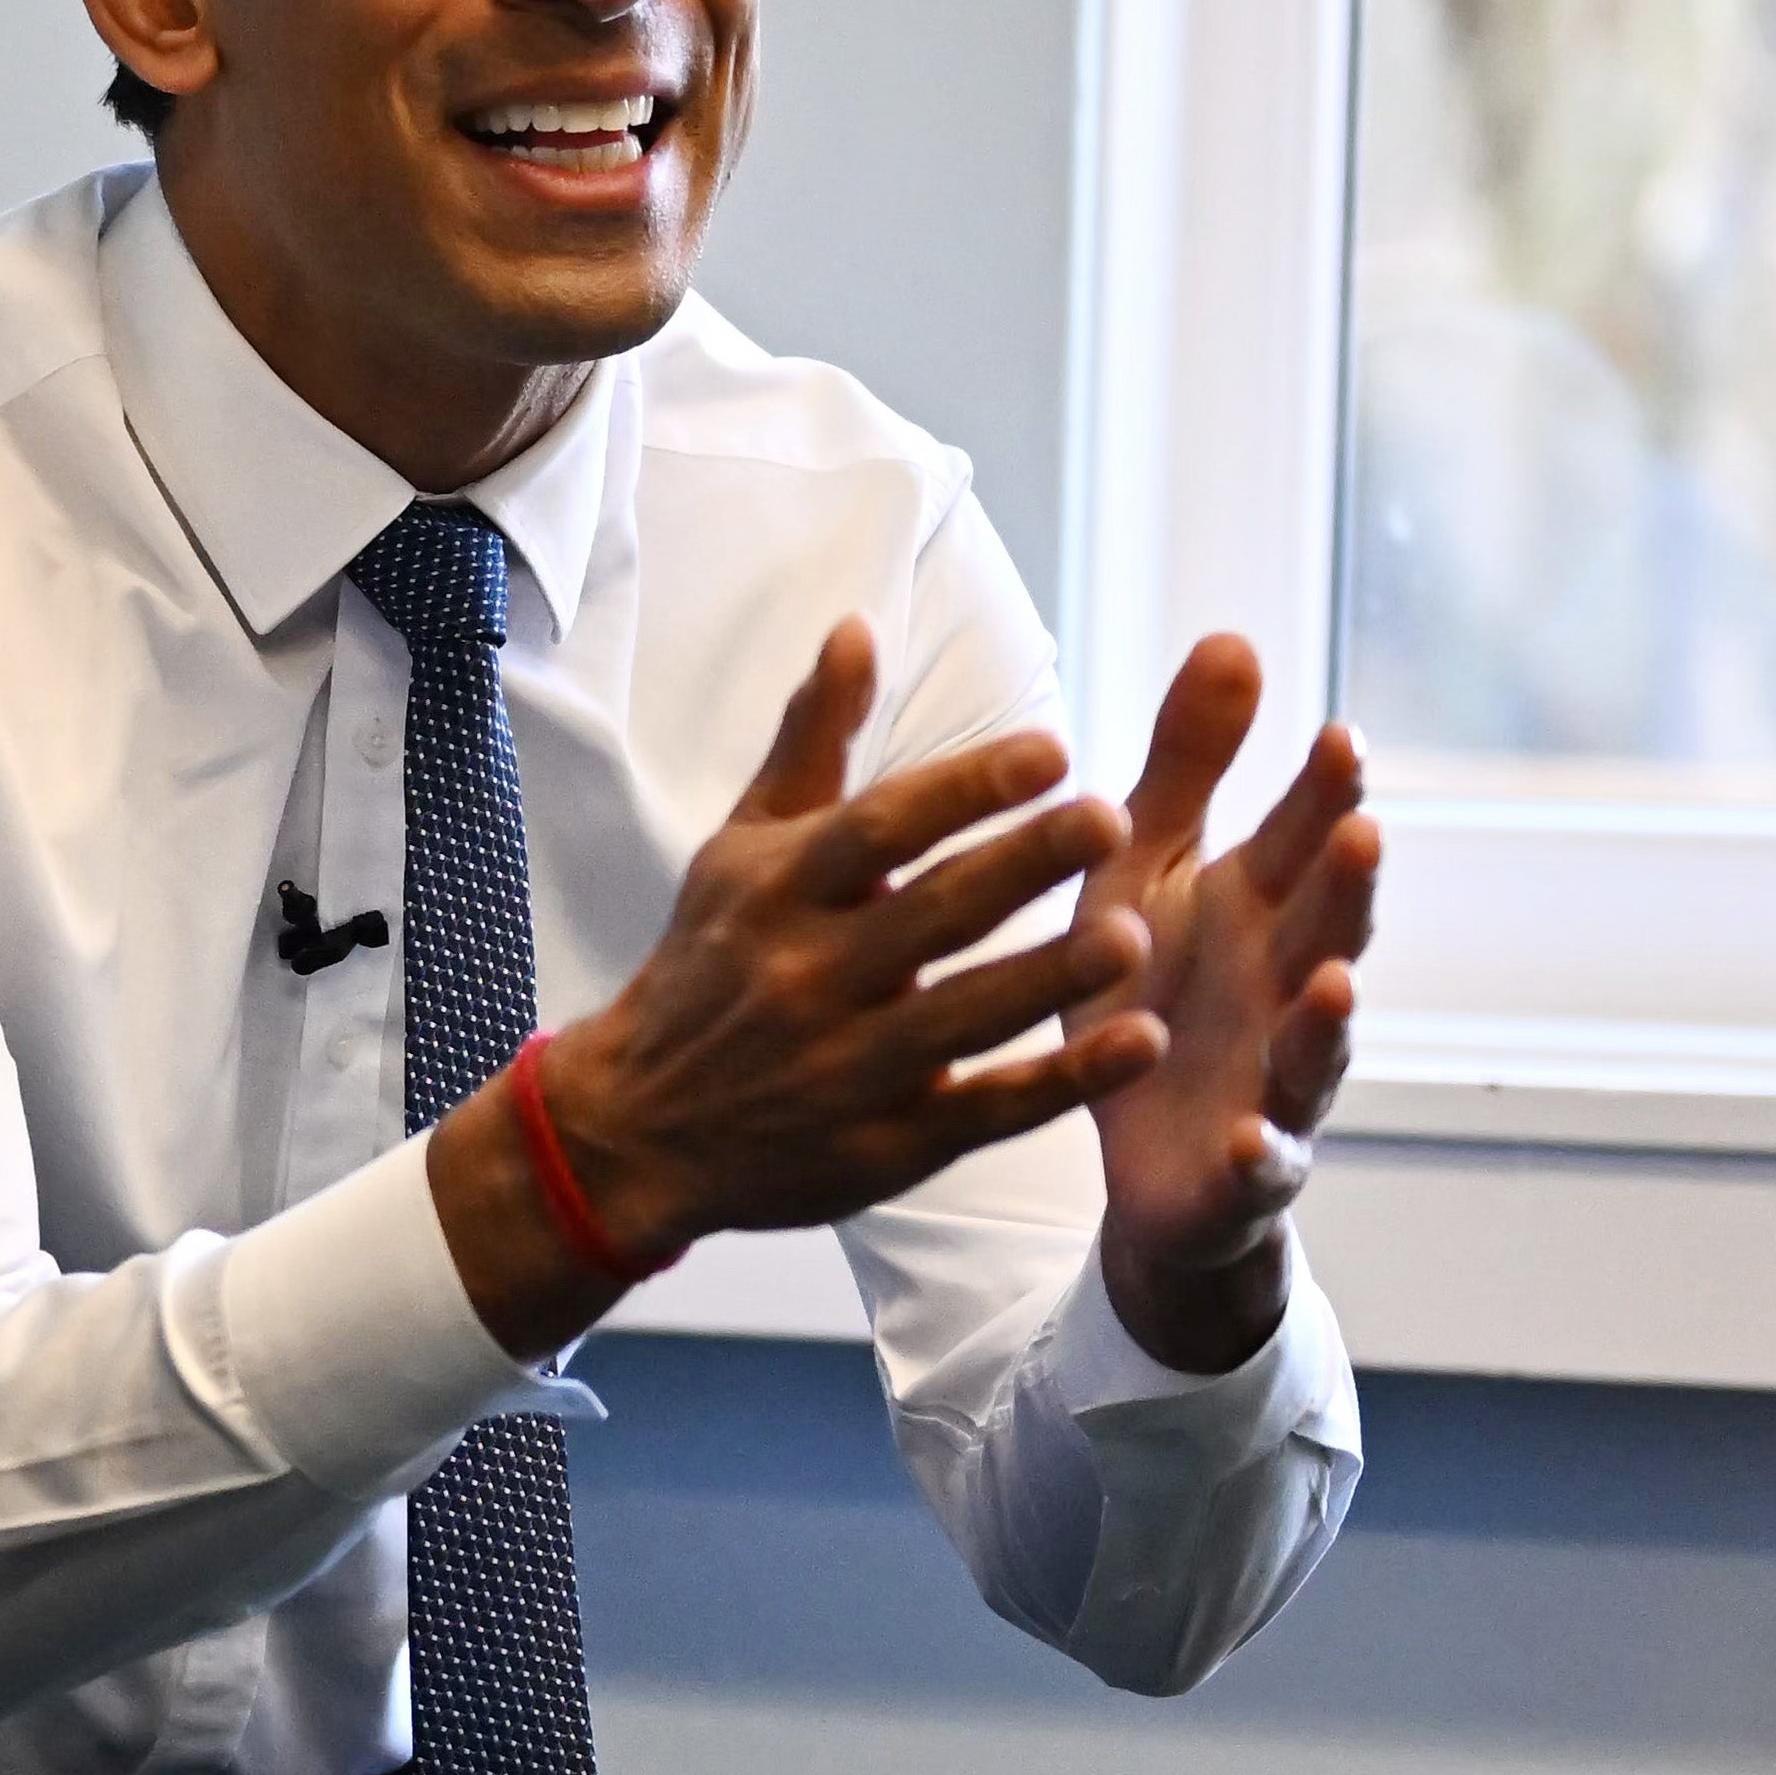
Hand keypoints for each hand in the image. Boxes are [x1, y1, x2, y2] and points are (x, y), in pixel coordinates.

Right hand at [449, 619, 1158, 1358]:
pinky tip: (1137, 1040)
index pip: (877, 831)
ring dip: (1052, 975)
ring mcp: (847, 1069)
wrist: (638, 1128)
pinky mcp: (887, 1147)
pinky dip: (1064, 1081)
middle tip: (1111, 819)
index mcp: (776, 893)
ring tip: (1131, 932)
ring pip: (966, 1016)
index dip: (963, 789)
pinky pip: (988, 1111)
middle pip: (930, 914)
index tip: (1049, 750)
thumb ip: (811, 742)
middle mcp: (806, 977)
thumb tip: (857, 627)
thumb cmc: (710, 964)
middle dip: (1023, 866)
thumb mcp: (741, 849)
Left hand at [1071, 636, 1382, 1373]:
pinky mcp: (1242, 1168)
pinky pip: (1262, 1165)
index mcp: (1254, 911)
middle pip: (1328, 933)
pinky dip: (1262, 1154)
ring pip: (1316, 1048)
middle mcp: (1282, 990)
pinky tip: (1251, 1140)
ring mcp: (1274, 1081)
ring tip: (1334, 981)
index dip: (1324, 794)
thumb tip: (1234, 635)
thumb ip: (1187, 765)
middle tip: (1359, 833)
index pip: (1302, 840)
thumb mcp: (1144, 870)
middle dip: (1346, 888)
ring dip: (1329, 1016)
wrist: (1145, 1157)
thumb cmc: (1151, 988)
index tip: (1337, 736)